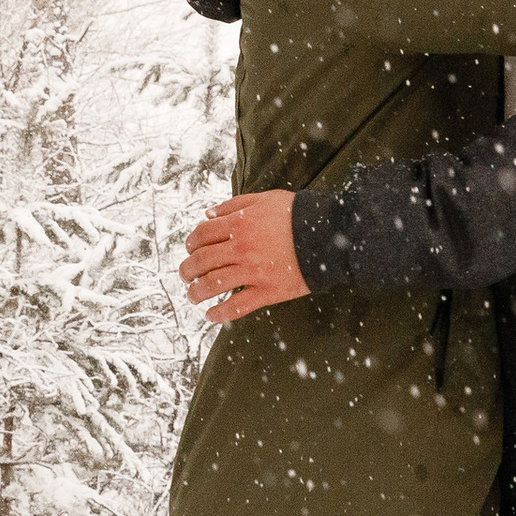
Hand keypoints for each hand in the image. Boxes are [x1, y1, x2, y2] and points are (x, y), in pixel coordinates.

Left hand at [179, 191, 307, 323]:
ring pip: (213, 285)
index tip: (190, 250)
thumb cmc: (297, 214)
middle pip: (201, 261)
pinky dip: (219, 314)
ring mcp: (253, 272)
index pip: (201, 235)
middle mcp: (241, 248)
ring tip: (193, 296)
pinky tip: (210, 315)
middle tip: (185, 275)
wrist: (329, 235)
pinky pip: (237, 307)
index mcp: (238, 224)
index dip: (190, 244)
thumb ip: (234, 205)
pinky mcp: (268, 291)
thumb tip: (207, 214)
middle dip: (187, 270)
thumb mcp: (265, 199)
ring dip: (196, 292)